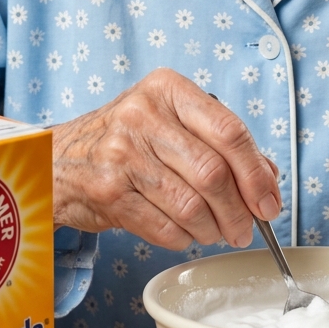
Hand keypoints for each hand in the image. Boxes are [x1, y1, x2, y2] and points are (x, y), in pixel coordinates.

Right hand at [52, 67, 280, 251]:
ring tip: (216, 232)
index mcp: (167, 88)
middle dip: (239, 211)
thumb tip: (269, 178)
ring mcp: (121, 153)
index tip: (269, 201)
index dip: (256, 172)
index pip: (229, 130)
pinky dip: (184, 238)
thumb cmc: (125, 139)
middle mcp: (142, 114)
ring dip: (213, 229)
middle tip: (246, 228)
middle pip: (213, 172)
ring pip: (191, 205)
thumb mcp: (170, 121)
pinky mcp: (107, 191)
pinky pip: (164, 227)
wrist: (59, 159)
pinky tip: (184, 233)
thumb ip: (219, 143)